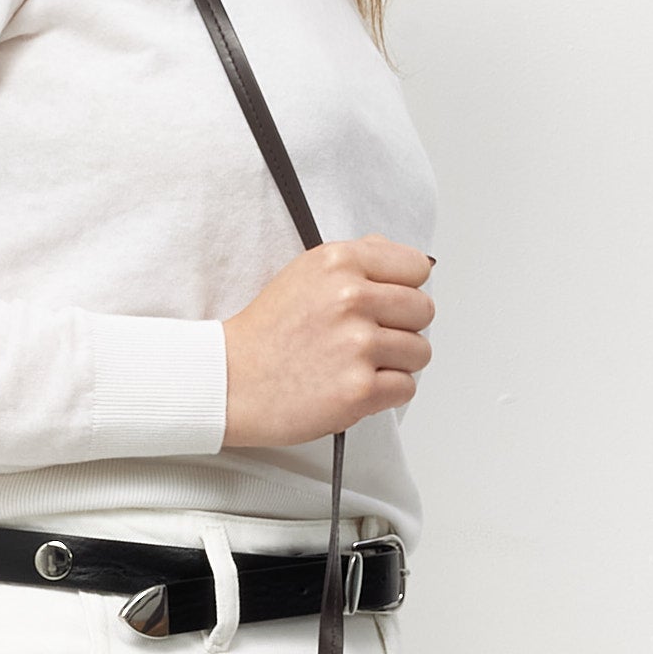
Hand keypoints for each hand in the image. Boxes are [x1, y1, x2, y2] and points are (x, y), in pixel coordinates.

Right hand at [220, 233, 435, 448]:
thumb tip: (410, 261)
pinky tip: (355, 387)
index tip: (385, 304)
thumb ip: (359, 260)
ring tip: (358, 365)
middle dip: (403, 327)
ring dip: (396, 363)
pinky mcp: (359, 389)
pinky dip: (386, 393)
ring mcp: (357, 345)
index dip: (404, 288)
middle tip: (370, 339)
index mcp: (339, 261)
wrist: (229, 382)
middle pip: (423, 310)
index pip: (416, 267)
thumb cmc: (266, 334)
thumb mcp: (306, 274)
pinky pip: (405, 388)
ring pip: (420, 352)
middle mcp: (351, 298)